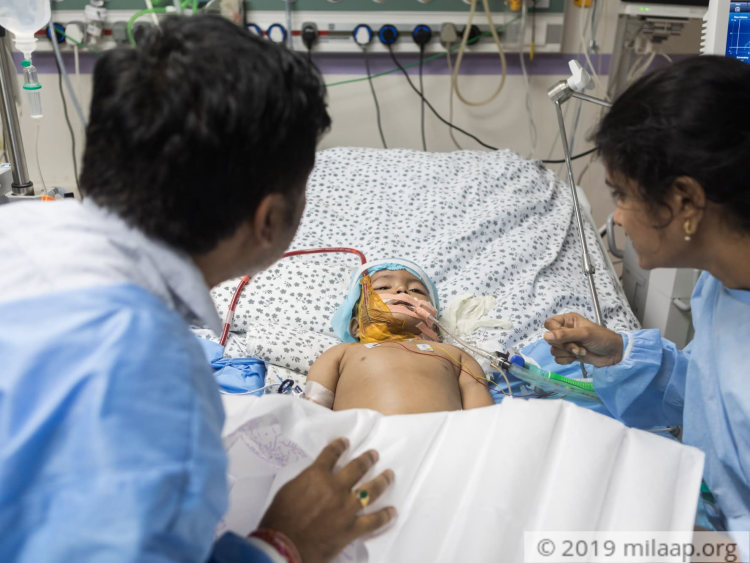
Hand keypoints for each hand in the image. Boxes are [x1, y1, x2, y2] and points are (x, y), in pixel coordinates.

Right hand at [258, 437, 395, 562]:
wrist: (283, 546)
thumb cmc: (279, 519)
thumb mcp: (288, 490)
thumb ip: (305, 481)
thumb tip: (314, 479)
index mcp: (316, 475)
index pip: (331, 454)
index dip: (339, 446)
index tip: (345, 442)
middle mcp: (335, 487)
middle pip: (357, 468)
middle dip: (367, 459)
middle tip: (374, 454)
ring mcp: (346, 508)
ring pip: (371, 490)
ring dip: (382, 480)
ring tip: (389, 474)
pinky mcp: (351, 528)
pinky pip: (373, 521)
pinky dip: (385, 516)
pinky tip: (392, 511)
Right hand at [543, 312, 623, 366]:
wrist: (613, 354)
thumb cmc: (602, 338)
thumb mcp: (584, 334)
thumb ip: (565, 335)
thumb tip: (546, 336)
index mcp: (568, 320)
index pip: (549, 324)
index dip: (553, 331)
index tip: (563, 337)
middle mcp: (565, 331)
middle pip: (551, 339)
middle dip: (565, 345)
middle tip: (577, 346)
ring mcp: (567, 343)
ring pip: (554, 350)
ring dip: (568, 353)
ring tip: (582, 351)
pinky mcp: (569, 354)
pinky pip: (558, 359)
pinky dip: (567, 360)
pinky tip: (577, 357)